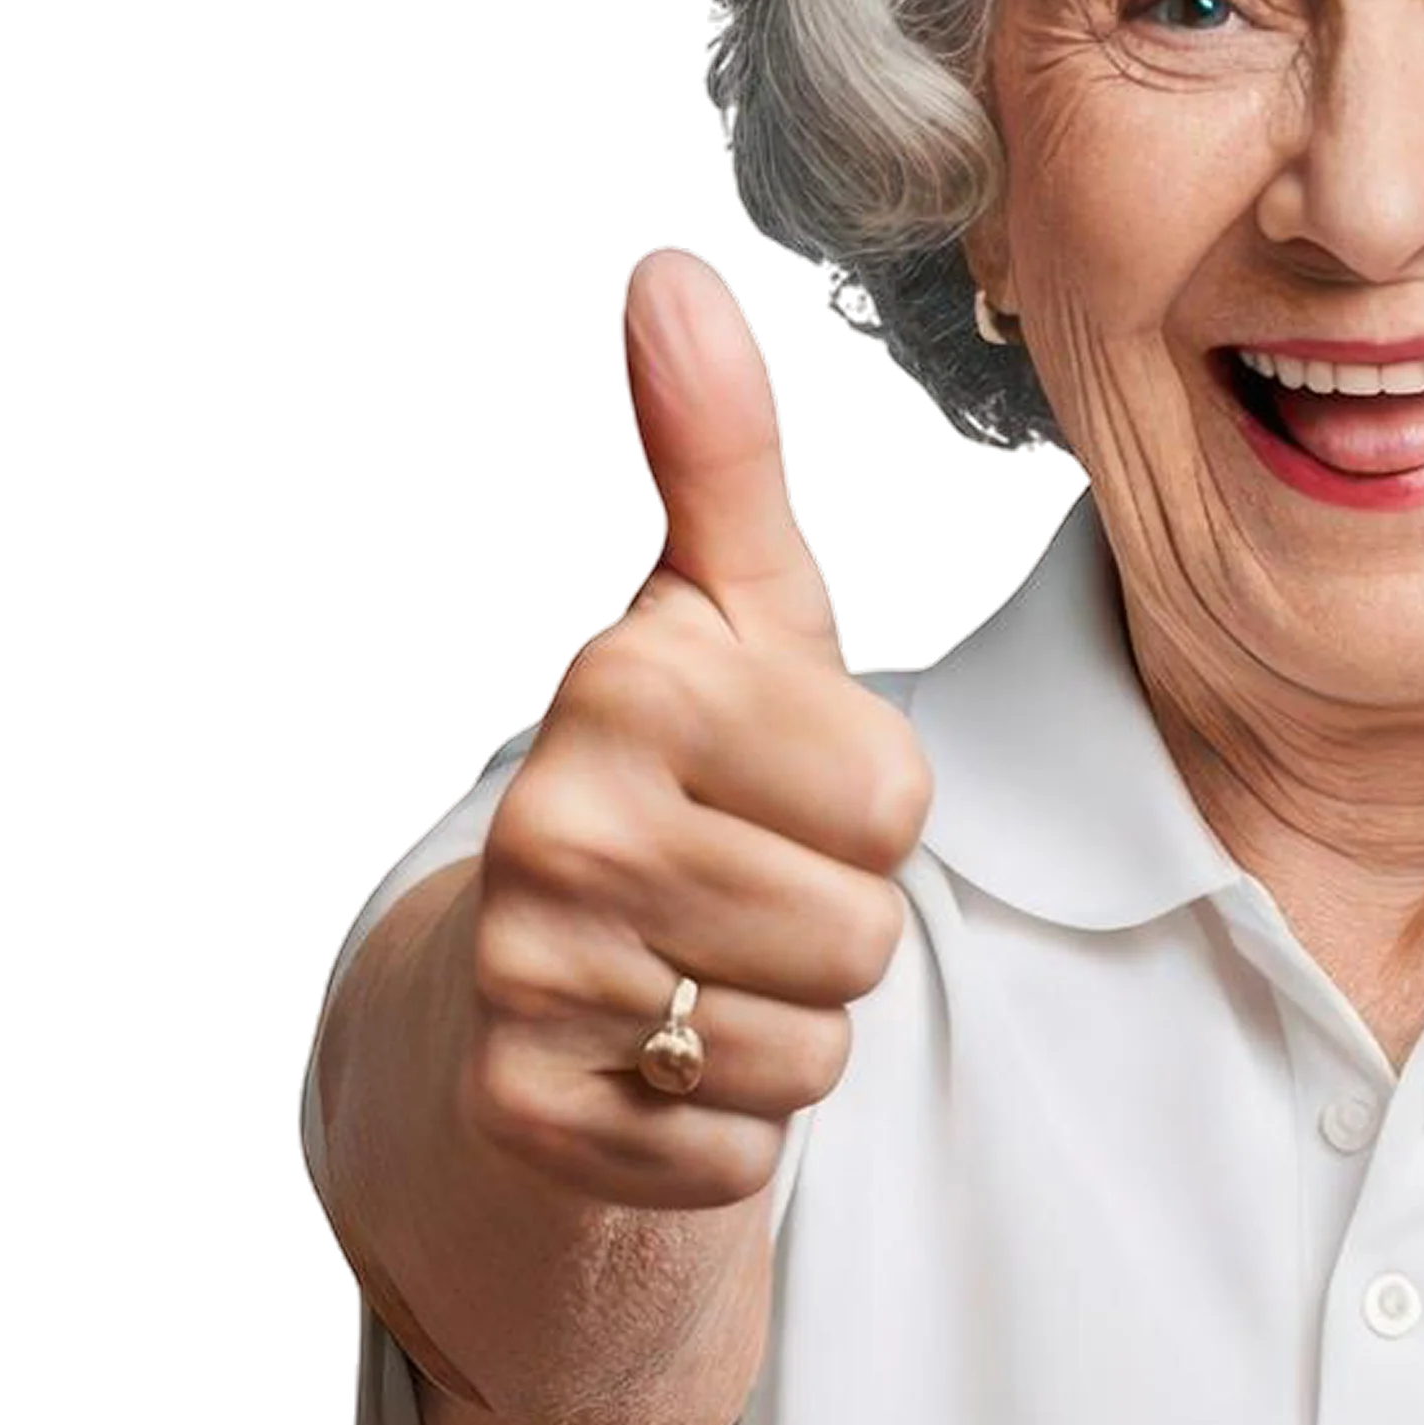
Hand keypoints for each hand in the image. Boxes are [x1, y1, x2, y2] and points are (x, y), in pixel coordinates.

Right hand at [450, 245, 933, 1212]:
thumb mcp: (730, 608)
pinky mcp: (530, 1114)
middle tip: (746, 889)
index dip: (872, 809)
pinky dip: (725, 1128)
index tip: (785, 787)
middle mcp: (555, 825)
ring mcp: (528, 978)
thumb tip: (668, 271)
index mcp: (625, 685)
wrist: (529, 966)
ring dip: (785, 1027)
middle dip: (833, 927)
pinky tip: (662, 1061)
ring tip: (706, 969)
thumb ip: (720, 450)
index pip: (895, 798)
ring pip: (806, 1048)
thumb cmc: (681, 771)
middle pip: (859, 933)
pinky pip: (736, 1153)